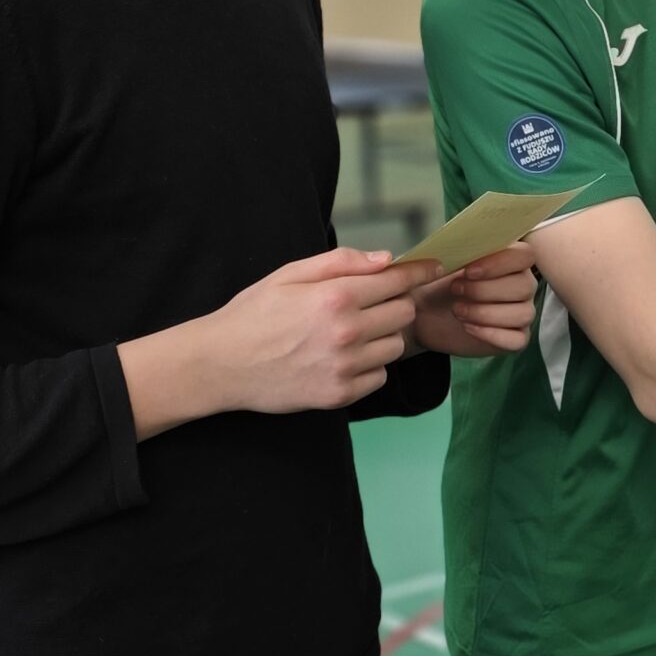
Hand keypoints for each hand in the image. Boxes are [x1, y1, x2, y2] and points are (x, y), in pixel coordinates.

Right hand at [203, 247, 434, 413]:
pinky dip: (370, 366)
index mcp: (334, 297)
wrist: (221, 364)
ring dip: (383, 336)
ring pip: (396, 346)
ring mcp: (344, 368)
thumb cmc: (254, 314)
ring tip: (352, 333)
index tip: (435, 267)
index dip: (419, 272)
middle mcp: (346, 333)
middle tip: (373, 303)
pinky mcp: (340, 395)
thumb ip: (341, 263)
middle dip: (395, 302)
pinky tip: (344, 358)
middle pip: (404, 313)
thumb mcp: (289, 274)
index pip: (396, 281)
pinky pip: (379, 376)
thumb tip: (386, 260)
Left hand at [409, 243, 539, 357]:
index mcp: (511, 260)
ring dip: (486, 313)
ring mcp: (521, 312)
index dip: (500, 263)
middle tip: (455, 290)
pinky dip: (492, 334)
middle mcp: (522, 284)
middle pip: (524, 286)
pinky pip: (517, 340)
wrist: (426, 312)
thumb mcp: (446, 263)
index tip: (469, 271)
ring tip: (458, 310)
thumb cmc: (439, 283)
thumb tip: (468, 246)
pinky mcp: (514, 337)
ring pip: (523, 314)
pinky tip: (468, 327)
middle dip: (485, 290)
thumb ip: (461, 252)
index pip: (525, 255)